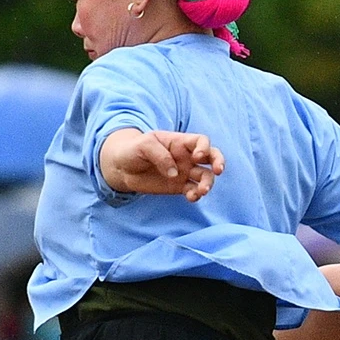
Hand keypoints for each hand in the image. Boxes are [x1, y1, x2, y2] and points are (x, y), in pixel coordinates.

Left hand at [101, 128, 224, 199]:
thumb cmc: (132, 149)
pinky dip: (196, 195)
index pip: (201, 141)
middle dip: (218, 162)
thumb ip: (160, 155)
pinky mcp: (179, 187)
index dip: (204, 148)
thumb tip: (175, 173)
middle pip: (211, 157)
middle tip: (218, 170)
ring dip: (208, 183)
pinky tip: (191, 197)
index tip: (196, 157)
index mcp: (180, 142)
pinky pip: (193, 190)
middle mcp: (186, 156)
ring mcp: (184, 172)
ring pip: (205, 176)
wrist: (121, 166)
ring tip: (201, 191)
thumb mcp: (143, 145)